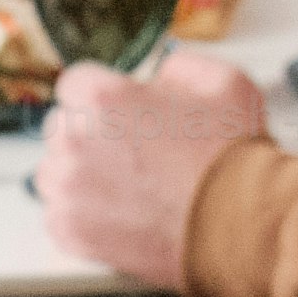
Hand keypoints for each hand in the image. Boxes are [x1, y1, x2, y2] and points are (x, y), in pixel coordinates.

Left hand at [34, 53, 270, 280]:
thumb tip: (159, 74)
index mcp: (102, 98)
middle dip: (90, 136)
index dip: (103, 99)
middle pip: (63, 127)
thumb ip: (177, 67)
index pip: (75, 85)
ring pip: (56, 171)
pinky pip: (59, 214)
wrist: (241, 226)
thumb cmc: (233, 159)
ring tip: (129, 187)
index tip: (120, 114)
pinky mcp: (70, 229)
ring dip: (82, 175)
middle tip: (132, 154)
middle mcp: (75, 140)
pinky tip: (120, 213)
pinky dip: (83, 216)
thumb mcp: (223, 82)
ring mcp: (68, 188)